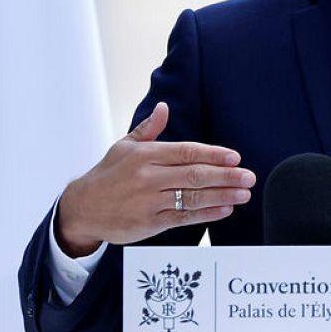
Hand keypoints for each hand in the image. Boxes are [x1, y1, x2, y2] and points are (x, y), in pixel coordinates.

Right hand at [54, 103, 255, 254]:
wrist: (82, 208)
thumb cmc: (106, 175)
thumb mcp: (124, 146)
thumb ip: (149, 129)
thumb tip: (164, 108)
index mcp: (145, 155)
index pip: (186, 152)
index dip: (213, 154)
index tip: (235, 157)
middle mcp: (148, 177)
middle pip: (195, 175)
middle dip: (226, 176)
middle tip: (249, 176)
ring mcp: (149, 201)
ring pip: (192, 197)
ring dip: (222, 195)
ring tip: (244, 194)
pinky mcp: (149, 223)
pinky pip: (183, 217)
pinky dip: (207, 214)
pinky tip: (225, 209)